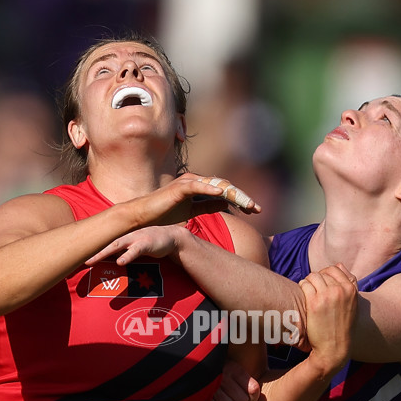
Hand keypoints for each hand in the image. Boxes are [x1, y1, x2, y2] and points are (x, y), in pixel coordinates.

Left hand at [86, 225, 181, 265]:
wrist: (172, 237)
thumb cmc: (150, 243)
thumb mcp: (133, 247)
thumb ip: (121, 252)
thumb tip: (109, 262)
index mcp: (121, 237)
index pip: (102, 242)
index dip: (89, 248)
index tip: (74, 256)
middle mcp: (125, 236)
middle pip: (104, 244)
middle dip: (90, 252)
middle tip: (77, 261)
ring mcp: (135, 238)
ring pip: (116, 245)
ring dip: (103, 253)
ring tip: (91, 261)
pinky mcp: (147, 243)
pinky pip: (135, 250)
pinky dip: (127, 256)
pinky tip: (120, 262)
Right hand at [134, 173, 260, 228]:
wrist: (143, 218)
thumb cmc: (164, 216)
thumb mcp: (192, 212)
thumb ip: (208, 206)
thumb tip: (226, 203)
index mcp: (201, 187)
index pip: (226, 192)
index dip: (242, 200)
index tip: (255, 212)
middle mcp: (196, 181)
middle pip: (226, 187)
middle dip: (243, 197)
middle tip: (257, 209)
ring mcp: (188, 183)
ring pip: (217, 185)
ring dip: (233, 194)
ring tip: (247, 204)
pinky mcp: (179, 188)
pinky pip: (198, 186)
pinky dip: (211, 189)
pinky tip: (224, 195)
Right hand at [205, 359, 260, 400]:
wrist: (194, 370)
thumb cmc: (218, 374)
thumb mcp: (233, 375)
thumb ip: (247, 390)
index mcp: (234, 368)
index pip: (254, 389)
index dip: (252, 398)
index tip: (247, 397)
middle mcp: (224, 375)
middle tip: (229, 396)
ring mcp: (212, 385)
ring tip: (219, 398)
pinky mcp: (201, 395)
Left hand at [298, 264, 357, 371]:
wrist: (335, 348)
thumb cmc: (342, 326)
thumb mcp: (352, 303)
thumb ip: (348, 283)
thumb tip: (338, 264)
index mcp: (351, 289)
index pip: (335, 269)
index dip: (325, 275)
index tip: (321, 283)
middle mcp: (340, 290)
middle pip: (322, 273)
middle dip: (315, 280)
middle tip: (312, 291)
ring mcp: (327, 295)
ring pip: (312, 277)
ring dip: (307, 282)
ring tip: (307, 293)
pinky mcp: (314, 302)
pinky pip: (304, 285)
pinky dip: (302, 288)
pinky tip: (303, 297)